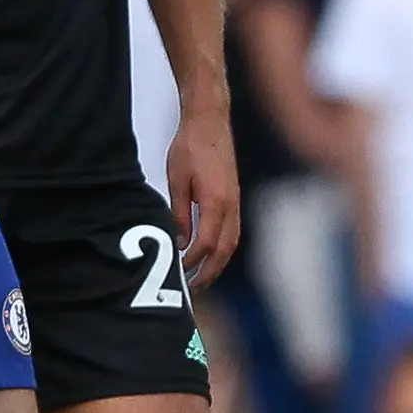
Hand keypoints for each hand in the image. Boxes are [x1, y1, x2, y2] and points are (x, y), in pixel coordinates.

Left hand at [167, 103, 243, 289]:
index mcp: (215, 201)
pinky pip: (233, 231)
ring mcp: (236, 201)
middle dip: (209, 273)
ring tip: (202, 279)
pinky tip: (211, 255)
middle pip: (225, 250)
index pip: (207, 243)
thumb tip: (181, 242)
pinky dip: (223, 249)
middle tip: (193, 291)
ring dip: (218, 264)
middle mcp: (231, 205)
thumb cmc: (190, 147)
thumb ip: (179, 213)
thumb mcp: (176, 180)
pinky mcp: (234, 197)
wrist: (210, 121)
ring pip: (232, 243)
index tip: (178, 271)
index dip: (193, 261)